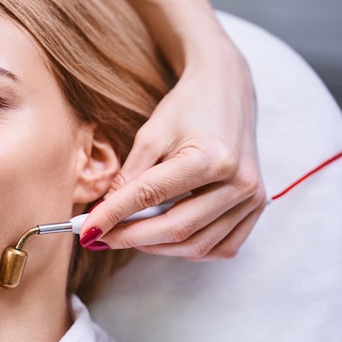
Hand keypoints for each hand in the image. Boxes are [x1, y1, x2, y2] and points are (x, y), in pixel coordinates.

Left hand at [79, 46, 266, 258]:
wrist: (227, 92)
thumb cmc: (187, 108)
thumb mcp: (151, 135)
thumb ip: (129, 178)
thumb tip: (103, 217)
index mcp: (211, 158)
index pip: (150, 196)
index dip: (113, 216)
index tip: (85, 230)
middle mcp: (239, 183)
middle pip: (176, 228)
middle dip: (130, 238)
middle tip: (100, 238)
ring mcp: (252, 199)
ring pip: (197, 246)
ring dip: (156, 247)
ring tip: (127, 236)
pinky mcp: (256, 208)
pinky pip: (220, 247)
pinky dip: (188, 249)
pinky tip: (165, 238)